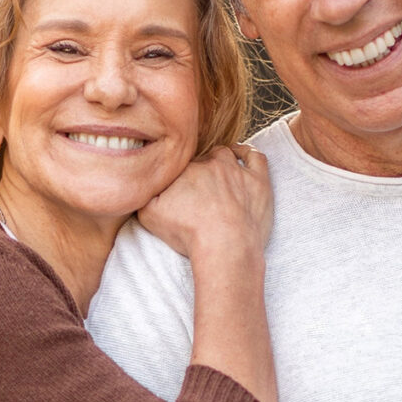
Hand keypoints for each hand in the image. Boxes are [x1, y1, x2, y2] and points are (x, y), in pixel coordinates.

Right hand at [138, 146, 272, 264]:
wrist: (224, 247)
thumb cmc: (188, 233)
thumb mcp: (149, 216)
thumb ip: (144, 194)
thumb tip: (143, 182)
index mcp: (185, 169)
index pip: (180, 164)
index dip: (179, 176)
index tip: (180, 188)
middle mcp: (211, 163)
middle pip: (202, 159)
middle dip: (199, 169)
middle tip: (198, 187)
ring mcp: (237, 170)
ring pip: (226, 154)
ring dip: (221, 159)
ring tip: (217, 172)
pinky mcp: (258, 181)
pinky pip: (255, 157)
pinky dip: (248, 153)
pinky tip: (243, 155)